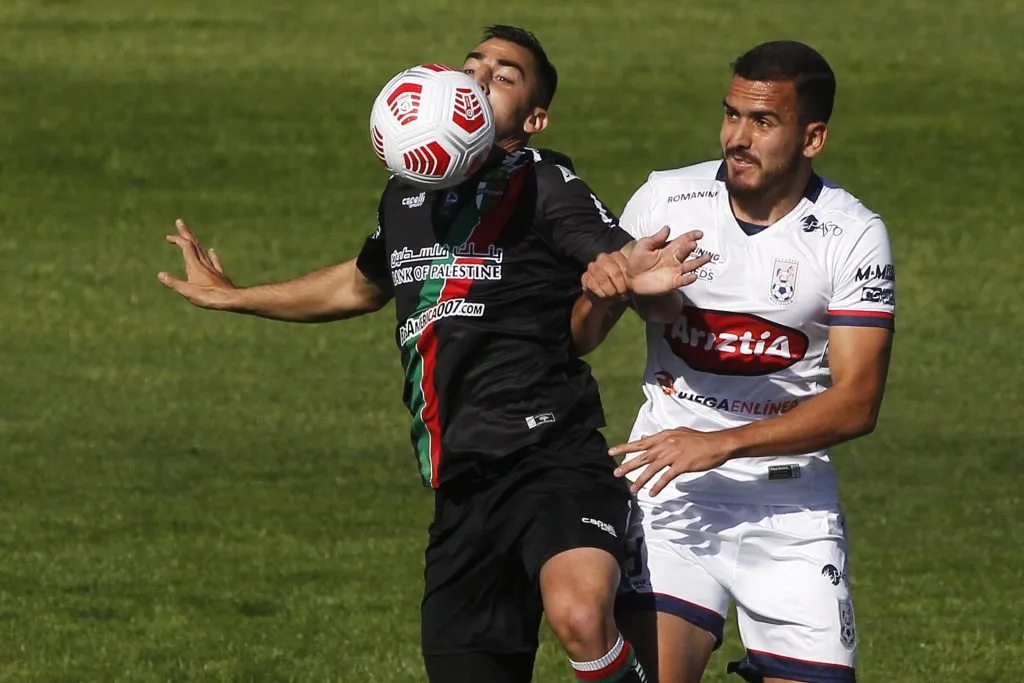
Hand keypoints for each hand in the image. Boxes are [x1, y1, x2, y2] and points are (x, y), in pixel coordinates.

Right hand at [157, 219, 235, 308]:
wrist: (231, 300)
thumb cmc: (209, 297)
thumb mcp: (188, 292)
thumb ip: (174, 283)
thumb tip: (160, 275)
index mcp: (195, 266)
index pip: (186, 247)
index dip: (178, 239)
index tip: (168, 237)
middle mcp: (204, 264)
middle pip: (194, 245)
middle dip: (186, 233)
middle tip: (180, 222)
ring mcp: (212, 269)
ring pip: (202, 251)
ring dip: (195, 242)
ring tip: (190, 235)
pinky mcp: (219, 275)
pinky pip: (214, 262)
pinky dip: (211, 255)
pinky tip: (211, 250)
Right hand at [581, 251, 629, 302]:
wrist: (606, 295)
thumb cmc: (619, 285)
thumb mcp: (629, 279)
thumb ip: (632, 275)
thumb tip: (633, 280)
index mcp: (616, 256)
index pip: (625, 267)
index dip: (627, 281)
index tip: (628, 288)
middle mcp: (603, 258)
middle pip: (615, 273)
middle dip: (619, 286)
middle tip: (620, 293)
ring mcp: (593, 266)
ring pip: (603, 279)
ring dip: (609, 290)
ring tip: (612, 294)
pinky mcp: (585, 276)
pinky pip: (592, 284)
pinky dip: (599, 292)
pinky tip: (603, 295)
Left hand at [609, 427, 735, 495]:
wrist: (717, 444)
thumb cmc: (698, 440)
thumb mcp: (678, 433)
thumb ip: (661, 437)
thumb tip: (645, 437)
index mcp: (664, 436)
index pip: (641, 442)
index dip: (625, 447)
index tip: (612, 452)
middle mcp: (666, 444)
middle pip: (643, 456)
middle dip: (628, 465)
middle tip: (616, 473)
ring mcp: (674, 454)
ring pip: (653, 469)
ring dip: (641, 480)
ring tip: (632, 489)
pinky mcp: (682, 465)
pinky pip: (667, 477)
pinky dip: (658, 485)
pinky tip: (652, 493)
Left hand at [626, 227, 711, 295]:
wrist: (629, 277)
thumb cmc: (635, 260)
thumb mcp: (643, 246)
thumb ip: (656, 238)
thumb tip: (667, 228)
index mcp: (668, 249)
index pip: (682, 241)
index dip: (691, 236)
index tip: (699, 233)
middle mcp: (674, 260)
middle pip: (687, 252)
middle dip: (691, 247)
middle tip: (694, 243)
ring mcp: (674, 271)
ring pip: (690, 266)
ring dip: (699, 262)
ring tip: (707, 257)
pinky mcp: (672, 282)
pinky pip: (683, 280)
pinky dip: (689, 279)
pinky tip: (693, 276)